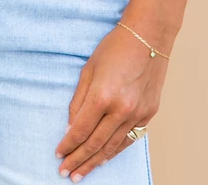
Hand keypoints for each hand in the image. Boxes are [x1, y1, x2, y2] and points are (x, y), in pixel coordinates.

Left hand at [54, 24, 167, 179]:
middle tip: (65, 172)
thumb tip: (71, 126)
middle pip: (95, 144)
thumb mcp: (89, 69)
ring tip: (81, 172)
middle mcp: (121, 109)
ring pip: (112, 147)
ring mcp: (137, 113)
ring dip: (95, 162)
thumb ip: (79, 100)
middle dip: (78, 160)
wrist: (148, 36)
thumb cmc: (115, 48)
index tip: (58, 155)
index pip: (80, 130)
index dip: (67, 145)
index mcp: (102, 96)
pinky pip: (129, 139)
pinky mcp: (149, 114)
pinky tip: (105, 158)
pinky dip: (115, 151)